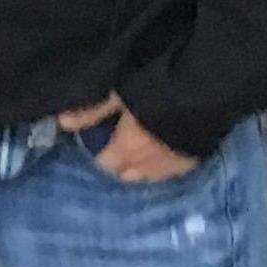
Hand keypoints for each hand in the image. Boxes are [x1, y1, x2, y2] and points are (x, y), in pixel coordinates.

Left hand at [55, 97, 198, 183]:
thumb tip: (61, 124)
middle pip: (127, 174)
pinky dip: (166, 165)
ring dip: (143, 167)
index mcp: (126, 150)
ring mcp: (173, 167)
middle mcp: (148, 166)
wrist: (205, 94)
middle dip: (121, 164)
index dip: (101, 154)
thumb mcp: (117, 95)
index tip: (100, 142)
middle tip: (120, 145)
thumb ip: (91, 112)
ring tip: (142, 150)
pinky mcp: (194, 162)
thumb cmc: (153, 90)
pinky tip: (165, 152)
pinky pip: (174, 172)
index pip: (105, 164)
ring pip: (151, 176)